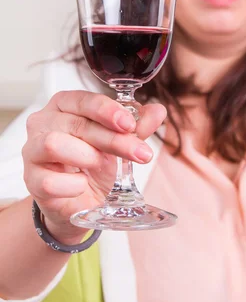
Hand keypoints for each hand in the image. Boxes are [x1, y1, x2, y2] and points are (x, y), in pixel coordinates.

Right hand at [22, 90, 165, 241]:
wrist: (79, 202)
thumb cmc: (94, 165)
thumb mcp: (119, 142)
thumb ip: (137, 126)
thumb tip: (158, 111)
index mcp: (64, 105)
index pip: (83, 99)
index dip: (108, 110)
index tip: (129, 124)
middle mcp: (43, 123)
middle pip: (77, 124)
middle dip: (112, 139)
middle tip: (139, 153)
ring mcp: (32, 151)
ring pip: (54, 144)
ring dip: (87, 156)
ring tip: (101, 165)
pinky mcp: (31, 180)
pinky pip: (49, 181)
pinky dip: (72, 186)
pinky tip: (82, 186)